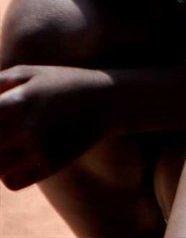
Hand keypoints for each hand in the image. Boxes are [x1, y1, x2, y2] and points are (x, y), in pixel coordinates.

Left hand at [0, 65, 111, 188]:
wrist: (108, 99)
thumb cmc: (60, 82)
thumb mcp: (28, 73)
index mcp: (17, 101)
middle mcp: (27, 128)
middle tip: (2, 134)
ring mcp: (39, 149)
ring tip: (6, 145)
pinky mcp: (50, 166)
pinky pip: (11, 181)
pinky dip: (8, 174)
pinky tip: (17, 158)